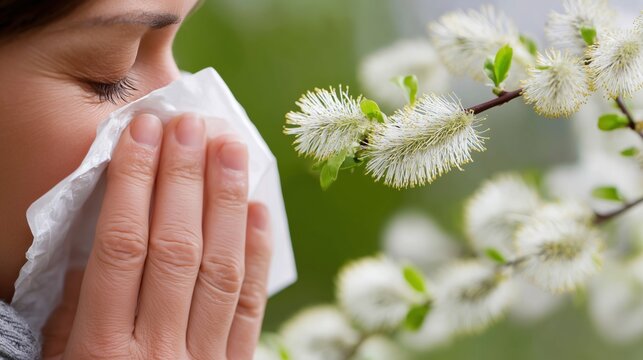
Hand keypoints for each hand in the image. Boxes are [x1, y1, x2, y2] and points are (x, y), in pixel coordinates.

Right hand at [41, 114, 272, 358]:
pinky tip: (258, 208)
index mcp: (101, 350)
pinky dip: (257, 252)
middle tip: (191, 125)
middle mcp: (156, 351)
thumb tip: (100, 242)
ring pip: (220, 268)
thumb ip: (75, 312)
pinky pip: (251, 304)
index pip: (121, 247)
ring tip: (231, 148)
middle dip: (184, 180)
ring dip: (227, 201)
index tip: (142, 133)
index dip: (133, 184)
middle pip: (176, 248)